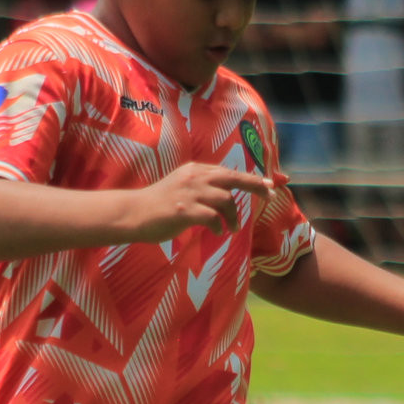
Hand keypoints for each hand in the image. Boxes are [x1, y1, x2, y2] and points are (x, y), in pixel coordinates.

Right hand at [120, 161, 271, 242]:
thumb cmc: (160, 204)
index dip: (251, 179)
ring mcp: (189, 193)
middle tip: (269, 195)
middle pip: (232, 178)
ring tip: (231, 229)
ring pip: (225, 200)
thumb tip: (227, 196)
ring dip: (232, 216)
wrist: (133, 213)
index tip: (269, 185)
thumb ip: (203, 187)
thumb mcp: (183, 187)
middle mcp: (194, 177)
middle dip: (254, 186)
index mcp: (195, 170)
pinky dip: (218, 225)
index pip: (228, 172)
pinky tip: (217, 232)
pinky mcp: (183, 210)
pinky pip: (212, 217)